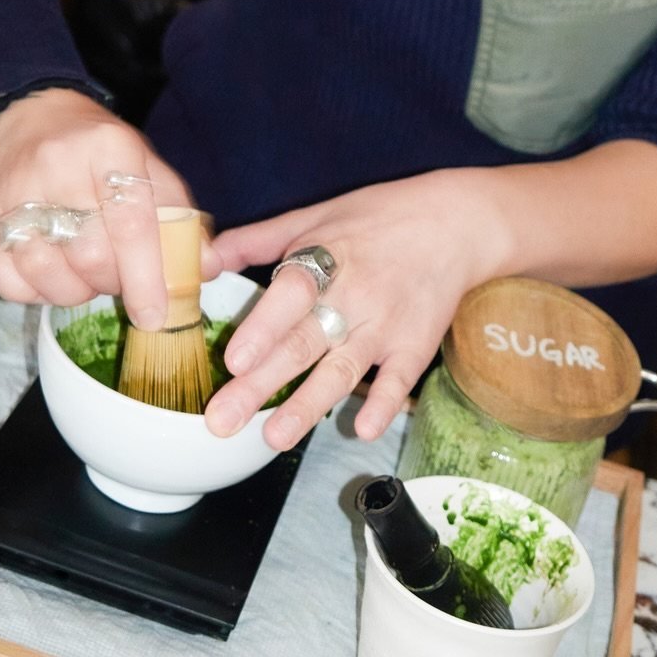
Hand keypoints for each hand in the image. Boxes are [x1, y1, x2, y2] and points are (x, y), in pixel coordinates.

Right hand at [0, 88, 197, 326]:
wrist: (34, 120)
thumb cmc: (101, 152)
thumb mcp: (148, 167)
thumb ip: (180, 217)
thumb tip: (205, 269)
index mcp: (110, 146)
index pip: (130, 222)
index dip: (147, 276)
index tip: (155, 314)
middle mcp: (58, 166)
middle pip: (91, 254)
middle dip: (115, 282)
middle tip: (121, 274)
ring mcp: (16, 195)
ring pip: (49, 273)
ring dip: (78, 290)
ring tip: (89, 271)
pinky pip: (10, 282)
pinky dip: (37, 293)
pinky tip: (55, 273)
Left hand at [203, 169, 514, 450]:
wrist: (455, 224)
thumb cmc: (377, 218)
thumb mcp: (316, 217)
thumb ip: (258, 240)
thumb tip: (201, 261)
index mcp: (326, 259)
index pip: (291, 295)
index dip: (263, 327)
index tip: (233, 361)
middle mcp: (353, 295)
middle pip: (303, 343)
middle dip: (261, 385)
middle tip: (222, 420)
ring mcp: (386, 324)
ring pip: (341, 369)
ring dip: (309, 405)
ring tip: (274, 438)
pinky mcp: (415, 345)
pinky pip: (399, 379)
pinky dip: (383, 404)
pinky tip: (362, 429)